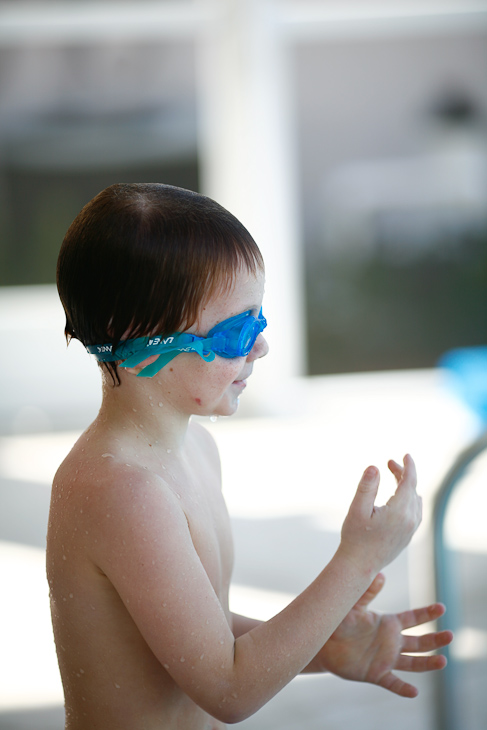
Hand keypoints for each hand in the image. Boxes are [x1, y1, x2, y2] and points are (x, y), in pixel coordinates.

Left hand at [310, 573, 452, 697]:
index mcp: (388, 623)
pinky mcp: (376, 674)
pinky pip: (392, 682)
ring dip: (427, 663)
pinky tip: (414, 692)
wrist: (324, 643)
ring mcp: (386, 659)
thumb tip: (380, 574)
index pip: (413, 618)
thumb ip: (367, 592)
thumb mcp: (354, 605)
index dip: (427, 613)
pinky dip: (403, 688)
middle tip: (450, 635)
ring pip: (412, 663)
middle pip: (419, 641)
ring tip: (443, 661)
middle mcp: (391, 642)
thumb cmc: (339, 621)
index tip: (442, 607)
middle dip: (435, 639)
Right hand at [339, 454, 421, 574]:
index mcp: (399, 511)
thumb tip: (374, 467)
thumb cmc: (355, 537)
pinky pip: (416, 511)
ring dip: (407, 486)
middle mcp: (410, 520)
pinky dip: (410, 498)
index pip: (410, 482)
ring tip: (393, 476)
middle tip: (388, 464)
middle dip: (403, 473)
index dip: (409, 466)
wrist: (359, 566)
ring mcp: (411, 529)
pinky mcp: (409, 536)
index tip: (406, 454)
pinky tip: (399, 496)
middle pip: (412, 489)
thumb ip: (367, 487)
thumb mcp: (357, 509)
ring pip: (416, 500)